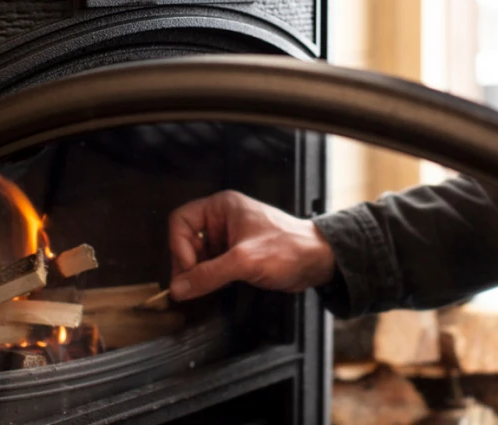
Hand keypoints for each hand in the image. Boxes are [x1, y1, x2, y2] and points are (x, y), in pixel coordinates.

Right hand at [168, 190, 335, 300]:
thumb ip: (209, 274)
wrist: (318, 261)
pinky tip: (210, 290)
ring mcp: (227, 238)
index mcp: (221, 207)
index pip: (181, 221)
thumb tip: (179, 288)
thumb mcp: (244, 261)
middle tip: (188, 287)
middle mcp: (221, 219)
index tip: (188, 270)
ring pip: (196, 256)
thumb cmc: (290, 249)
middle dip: (185, 264)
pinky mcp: (234, 255)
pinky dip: (206, 279)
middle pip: (185, 240)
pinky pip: (210, 266)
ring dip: (196, 274)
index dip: (179, 246)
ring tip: (201, 290)